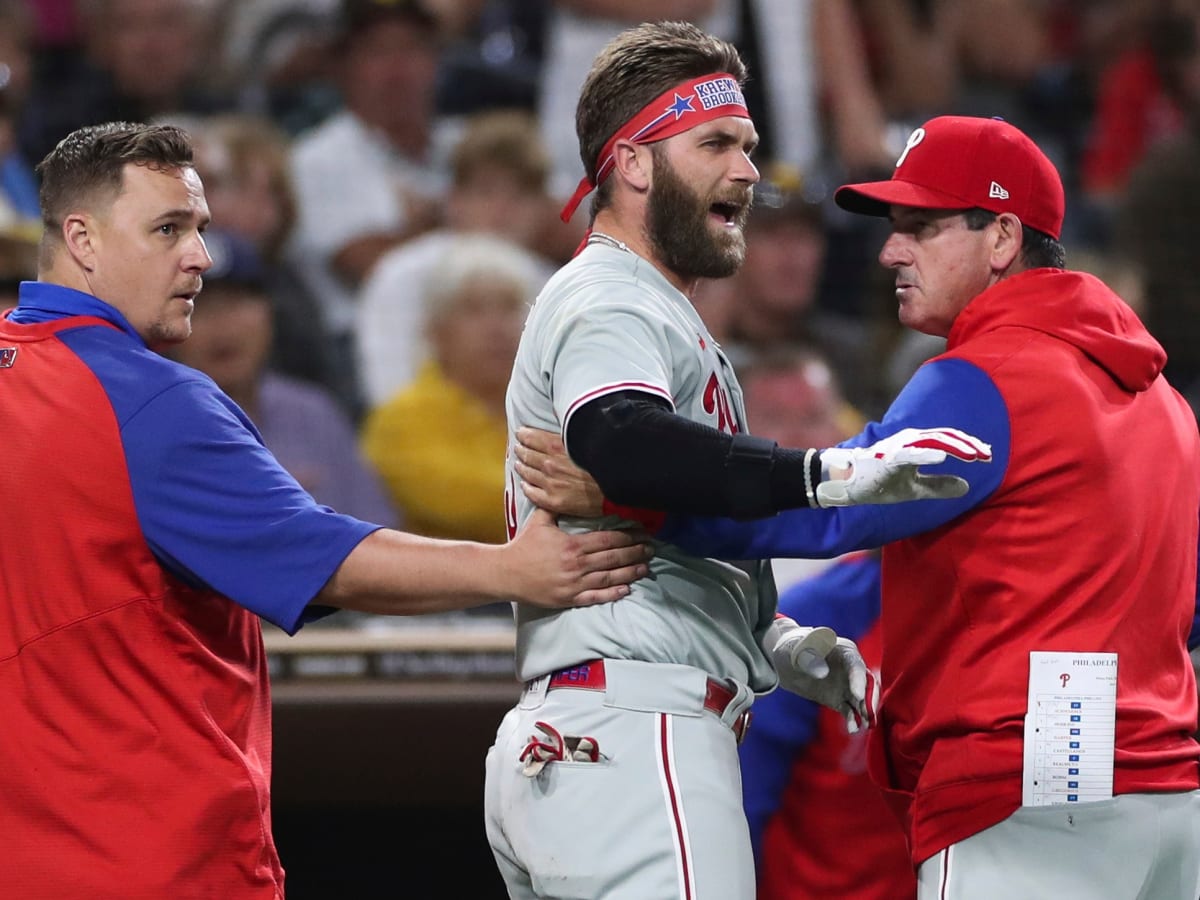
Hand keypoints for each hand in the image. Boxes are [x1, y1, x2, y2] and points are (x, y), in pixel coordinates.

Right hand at [502, 508, 649, 606]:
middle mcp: (576, 564)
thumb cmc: (524, 546)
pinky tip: (627, 589)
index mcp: (572, 545)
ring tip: (645, 567)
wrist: (506, 573)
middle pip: (613, 557)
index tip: (642, 533)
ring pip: (609, 577)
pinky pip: (596, 597)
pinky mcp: (569, 598)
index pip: (608, 539)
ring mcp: (574, 583)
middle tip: (651, 549)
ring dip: (630, 572)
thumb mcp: (540, 520)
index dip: (628, 536)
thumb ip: (556, 505)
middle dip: (635, 553)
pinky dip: (613, 593)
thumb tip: (566, 486)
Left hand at [515, 427, 604, 517]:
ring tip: (518, 464)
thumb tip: (559, 430)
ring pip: (527, 473)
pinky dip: (526, 487)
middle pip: (527, 455)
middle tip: (518, 448)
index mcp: (557, 447)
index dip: (524, 435)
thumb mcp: (585, 442)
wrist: (616, 488)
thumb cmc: (604, 464)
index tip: (520, 433)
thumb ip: (568, 438)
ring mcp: (550, 483)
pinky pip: (531, 493)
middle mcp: (550, 464)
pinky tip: (525, 485)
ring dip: (521, 467)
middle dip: (521, 450)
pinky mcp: (552, 500)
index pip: (532, 437)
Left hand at [764, 616, 872, 731]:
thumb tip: (823, 673)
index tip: (857, 695)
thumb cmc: (793, 651)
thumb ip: (809, 659)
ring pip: (862, 700)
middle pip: (866, 684)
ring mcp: (848, 685)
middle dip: (869, 699)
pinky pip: (850, 711)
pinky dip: (853, 720)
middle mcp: (852, 668)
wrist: (786, 664)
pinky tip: (852, 729)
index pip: (856, 665)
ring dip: (865, 712)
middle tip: (868, 714)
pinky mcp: (841, 700)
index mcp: (845, 650)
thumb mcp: (796, 652)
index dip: (858, 680)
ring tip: (864, 725)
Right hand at [816, 426, 991, 506]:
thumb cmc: (877, 483)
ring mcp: (897, 448)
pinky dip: (927, 453)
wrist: (843, 484)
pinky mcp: (886, 458)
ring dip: (954, 446)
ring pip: (931, 441)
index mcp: (915, 445)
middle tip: (987, 454)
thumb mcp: (913, 488)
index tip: (987, 454)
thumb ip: (938, 486)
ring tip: (973, 454)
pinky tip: (943, 456)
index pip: (947, 440)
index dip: (968, 445)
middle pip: (944, 436)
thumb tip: (967, 487)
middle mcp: (908, 440)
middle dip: (967, 444)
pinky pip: (909, 454)